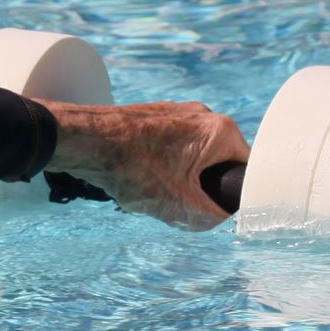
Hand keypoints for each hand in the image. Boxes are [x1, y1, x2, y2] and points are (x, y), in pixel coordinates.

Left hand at [43, 100, 249, 230]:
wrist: (82, 140)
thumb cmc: (132, 168)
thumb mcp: (178, 206)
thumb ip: (210, 218)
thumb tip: (220, 219)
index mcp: (222, 131)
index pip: (247, 168)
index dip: (234, 192)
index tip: (216, 204)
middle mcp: (205, 114)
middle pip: (217, 162)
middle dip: (200, 186)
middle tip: (178, 200)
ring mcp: (177, 111)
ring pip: (191, 156)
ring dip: (177, 177)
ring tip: (151, 186)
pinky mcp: (154, 114)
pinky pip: (168, 146)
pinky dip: (158, 164)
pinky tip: (137, 175)